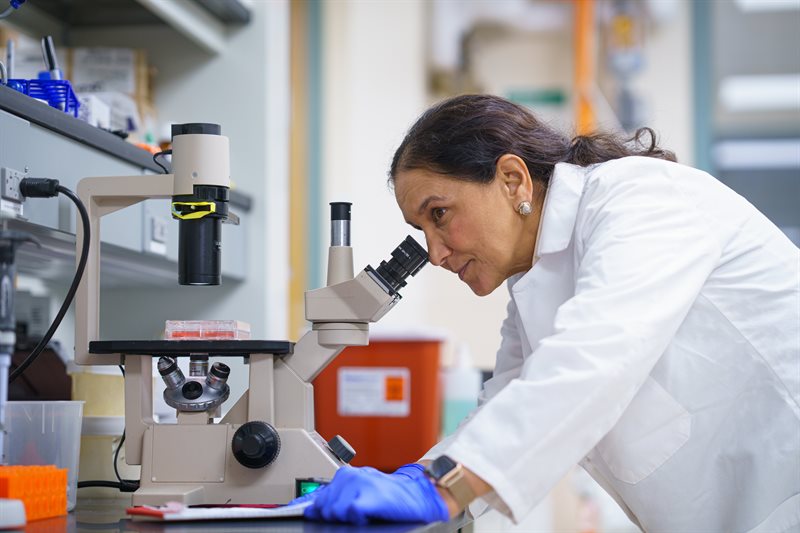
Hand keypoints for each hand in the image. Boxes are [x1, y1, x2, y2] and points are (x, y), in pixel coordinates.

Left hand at [288, 463, 422, 505]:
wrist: (418, 494)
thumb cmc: (391, 495)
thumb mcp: (361, 492)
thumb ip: (337, 497)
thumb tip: (312, 509)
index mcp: (345, 475)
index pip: (318, 497)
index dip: (314, 510)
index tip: (311, 516)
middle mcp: (350, 477)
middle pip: (324, 507)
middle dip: (334, 515)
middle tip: (354, 514)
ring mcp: (359, 485)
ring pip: (334, 511)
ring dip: (346, 518)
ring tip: (362, 514)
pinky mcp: (368, 496)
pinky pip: (350, 513)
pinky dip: (357, 519)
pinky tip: (367, 516)